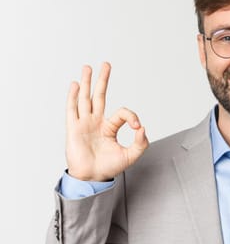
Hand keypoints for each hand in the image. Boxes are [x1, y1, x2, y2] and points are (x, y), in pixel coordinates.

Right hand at [65, 62, 148, 180]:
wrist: (92, 178)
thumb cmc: (109, 167)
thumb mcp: (131, 156)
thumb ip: (141, 143)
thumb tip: (143, 128)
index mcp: (109, 127)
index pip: (122, 113)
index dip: (132, 117)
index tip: (138, 128)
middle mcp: (96, 122)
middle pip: (99, 96)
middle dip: (103, 80)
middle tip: (106, 64)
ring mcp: (84, 124)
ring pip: (85, 98)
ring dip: (86, 82)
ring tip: (87, 67)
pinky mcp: (74, 129)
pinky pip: (72, 110)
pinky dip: (73, 97)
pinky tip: (75, 85)